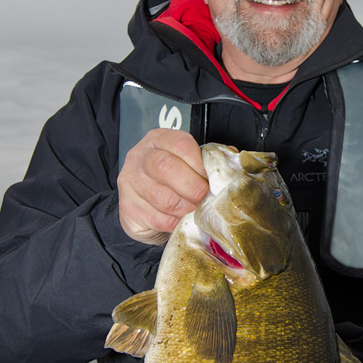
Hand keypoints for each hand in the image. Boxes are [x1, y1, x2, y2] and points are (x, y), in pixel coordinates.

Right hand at [117, 129, 209, 243]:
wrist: (145, 208)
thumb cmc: (173, 183)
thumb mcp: (189, 165)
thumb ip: (208, 162)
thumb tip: (234, 164)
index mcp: (159, 140)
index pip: (181, 144)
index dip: (200, 165)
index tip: (209, 180)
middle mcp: (140, 157)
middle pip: (167, 167)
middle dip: (193, 188)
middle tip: (203, 198)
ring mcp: (130, 182)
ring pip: (164, 198)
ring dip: (186, 209)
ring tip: (194, 211)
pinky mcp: (128, 208)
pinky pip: (158, 219)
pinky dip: (175, 223)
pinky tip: (180, 220)